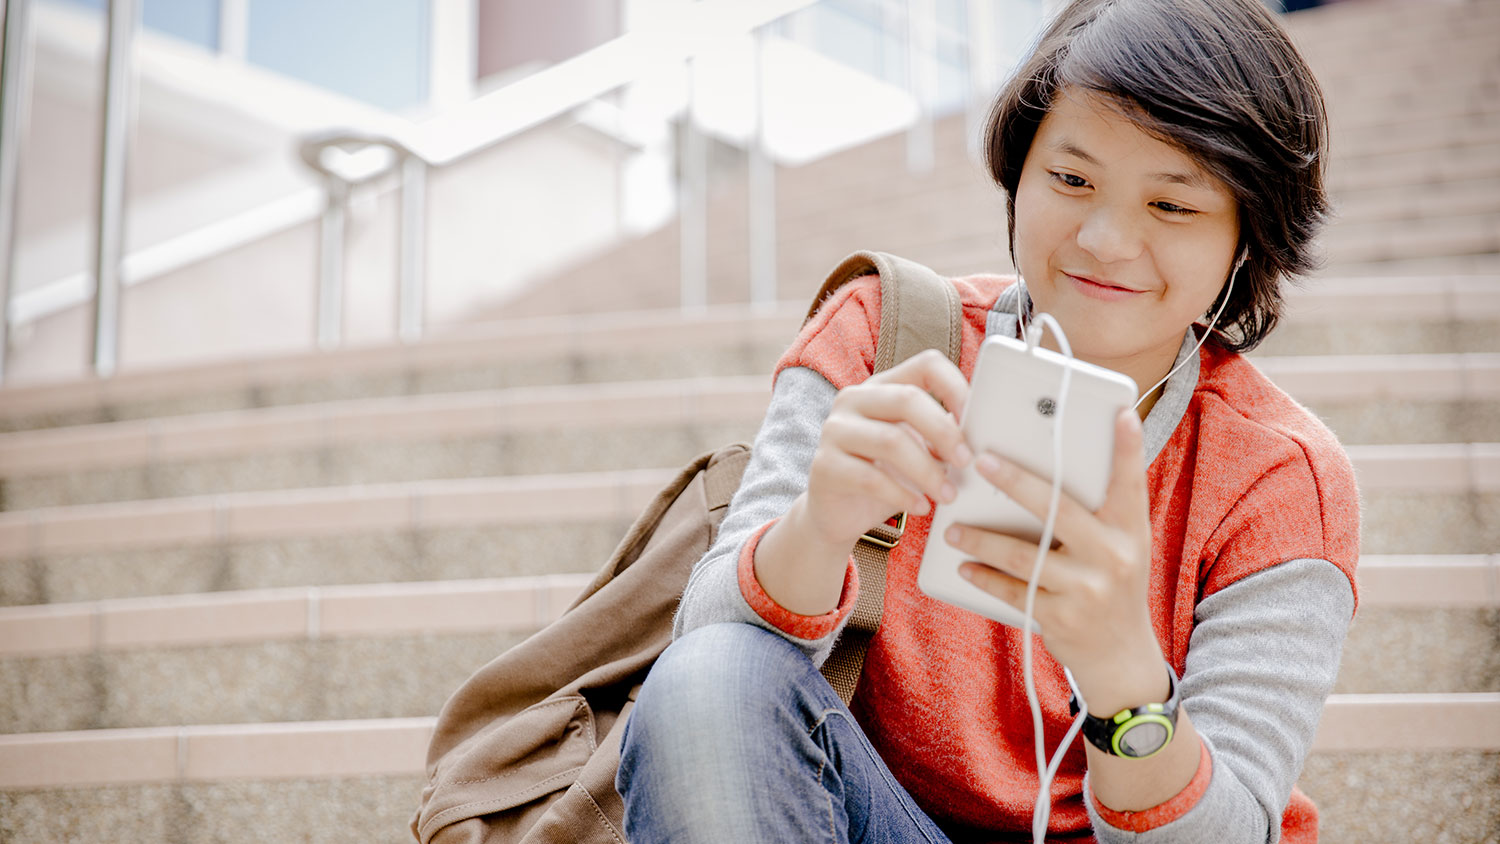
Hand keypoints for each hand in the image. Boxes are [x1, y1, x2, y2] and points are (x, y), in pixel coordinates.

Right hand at [800, 349, 973, 549]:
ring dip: (928, 472)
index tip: (976, 420)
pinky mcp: (824, 465)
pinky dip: (903, 494)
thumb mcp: (918, 449)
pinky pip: (870, 477)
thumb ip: (943, 434)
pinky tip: (921, 508)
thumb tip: (987, 431)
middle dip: (944, 432)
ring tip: (948, 495)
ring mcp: (834, 430)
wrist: (838, 513)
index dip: (956, 386)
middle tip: (967, 462)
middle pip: (907, 399)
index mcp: (883, 386)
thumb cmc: (886, 476)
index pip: (926, 365)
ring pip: (891, 441)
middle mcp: (854, 399)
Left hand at [946, 408, 1166, 712]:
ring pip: (1024, 555)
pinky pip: (1012, 590)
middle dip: (1016, 483)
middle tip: (980, 461)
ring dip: (982, 539)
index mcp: (1130, 531)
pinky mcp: (1061, 616)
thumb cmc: (1112, 586)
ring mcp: (1088, 588)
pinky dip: (984, 577)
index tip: (1120, 414)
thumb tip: (1052, 464)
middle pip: (1058, 510)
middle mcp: (1114, 556)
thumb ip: (1098, 512)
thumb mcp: (1121, 547)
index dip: (1127, 448)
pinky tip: (963, 565)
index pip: (1130, 483)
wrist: (1121, 657)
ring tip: (952, 529)